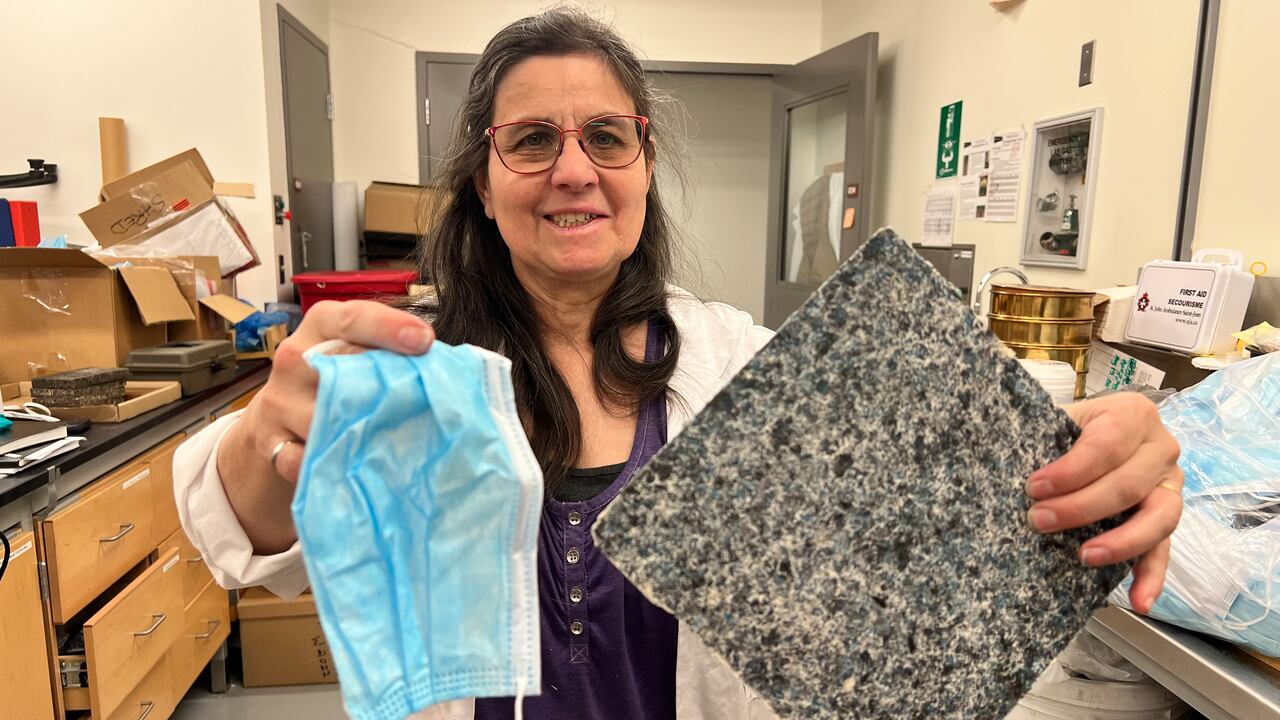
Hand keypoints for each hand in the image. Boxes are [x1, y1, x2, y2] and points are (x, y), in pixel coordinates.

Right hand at [241, 300, 434, 482]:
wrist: (276, 418)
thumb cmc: (335, 380)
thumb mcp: (354, 355)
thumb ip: (389, 355)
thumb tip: (448, 369)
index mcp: (323, 324)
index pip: (353, 317)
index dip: (390, 327)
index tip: (425, 340)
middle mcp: (295, 356)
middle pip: (338, 363)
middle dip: (382, 381)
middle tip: (421, 397)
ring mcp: (279, 399)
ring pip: (323, 417)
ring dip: (361, 432)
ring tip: (397, 443)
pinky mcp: (269, 441)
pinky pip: (304, 458)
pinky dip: (330, 464)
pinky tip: (354, 469)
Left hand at [1024, 393, 1182, 614]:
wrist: (1089, 435)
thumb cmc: (1066, 429)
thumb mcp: (1057, 420)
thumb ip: (1042, 433)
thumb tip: (998, 458)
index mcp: (1133, 414)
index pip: (1106, 445)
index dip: (1070, 470)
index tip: (1033, 488)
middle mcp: (1161, 447)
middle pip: (1128, 484)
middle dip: (1080, 507)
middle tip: (1037, 521)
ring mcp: (1169, 485)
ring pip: (1159, 518)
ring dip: (1120, 542)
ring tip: (1083, 557)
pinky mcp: (1165, 518)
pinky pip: (1165, 549)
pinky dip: (1153, 577)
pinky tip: (1141, 601)